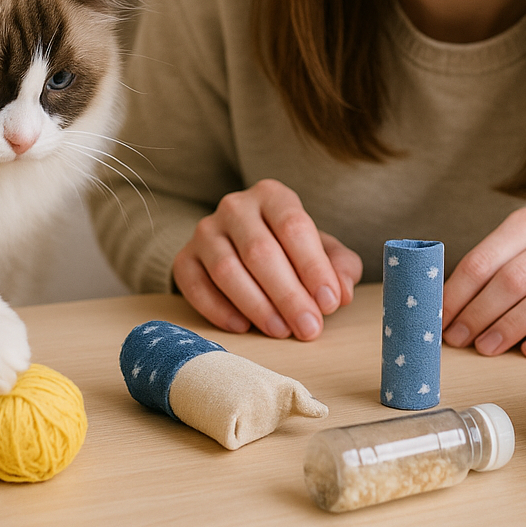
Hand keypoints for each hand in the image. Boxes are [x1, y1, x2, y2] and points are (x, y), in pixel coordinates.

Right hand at [172, 178, 362, 340]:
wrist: (243, 246)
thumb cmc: (290, 250)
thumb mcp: (322, 250)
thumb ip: (340, 266)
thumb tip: (340, 293)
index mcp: (272, 195)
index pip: (293, 226)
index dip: (313, 267)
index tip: (329, 303)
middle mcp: (235, 206)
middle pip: (260, 250)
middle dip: (288, 294)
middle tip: (308, 328)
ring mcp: (205, 230)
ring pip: (227, 270)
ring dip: (256, 306)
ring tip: (281, 331)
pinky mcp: (184, 258)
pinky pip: (196, 286)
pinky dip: (219, 310)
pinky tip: (243, 327)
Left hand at [442, 205, 525, 358]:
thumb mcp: (515, 250)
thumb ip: (485, 271)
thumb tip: (443, 309)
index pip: (484, 259)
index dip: (459, 292)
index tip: (441, 318)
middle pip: (514, 277)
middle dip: (481, 312)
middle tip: (459, 338)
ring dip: (511, 325)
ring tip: (487, 347)